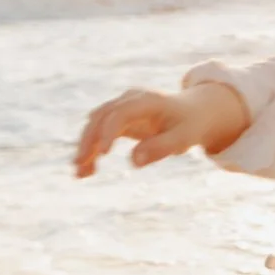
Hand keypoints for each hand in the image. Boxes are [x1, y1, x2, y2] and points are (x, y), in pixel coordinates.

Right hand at [73, 83, 246, 176]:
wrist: (195, 112)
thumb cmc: (191, 125)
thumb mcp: (184, 138)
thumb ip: (161, 148)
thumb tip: (134, 161)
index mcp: (148, 101)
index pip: (121, 113)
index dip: (109, 130)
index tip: (104, 154)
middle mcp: (130, 100)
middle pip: (101, 117)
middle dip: (89, 140)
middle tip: (79, 165)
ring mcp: (122, 108)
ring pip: (95, 125)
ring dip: (86, 147)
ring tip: (79, 173)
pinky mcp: (119, 120)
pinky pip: (100, 133)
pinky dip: (92, 151)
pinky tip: (86, 172)